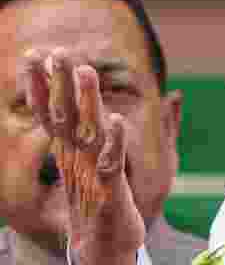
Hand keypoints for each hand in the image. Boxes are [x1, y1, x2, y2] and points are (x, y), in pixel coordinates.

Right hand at [22, 48, 142, 264]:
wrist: (102, 249)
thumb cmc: (99, 203)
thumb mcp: (92, 166)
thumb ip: (95, 135)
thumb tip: (98, 110)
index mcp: (69, 152)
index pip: (52, 114)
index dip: (44, 86)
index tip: (35, 55)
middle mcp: (76, 160)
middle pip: (65, 116)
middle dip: (60, 84)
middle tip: (53, 51)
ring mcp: (91, 174)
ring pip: (88, 132)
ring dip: (87, 101)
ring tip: (85, 70)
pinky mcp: (110, 191)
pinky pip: (111, 163)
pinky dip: (115, 142)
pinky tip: (116, 120)